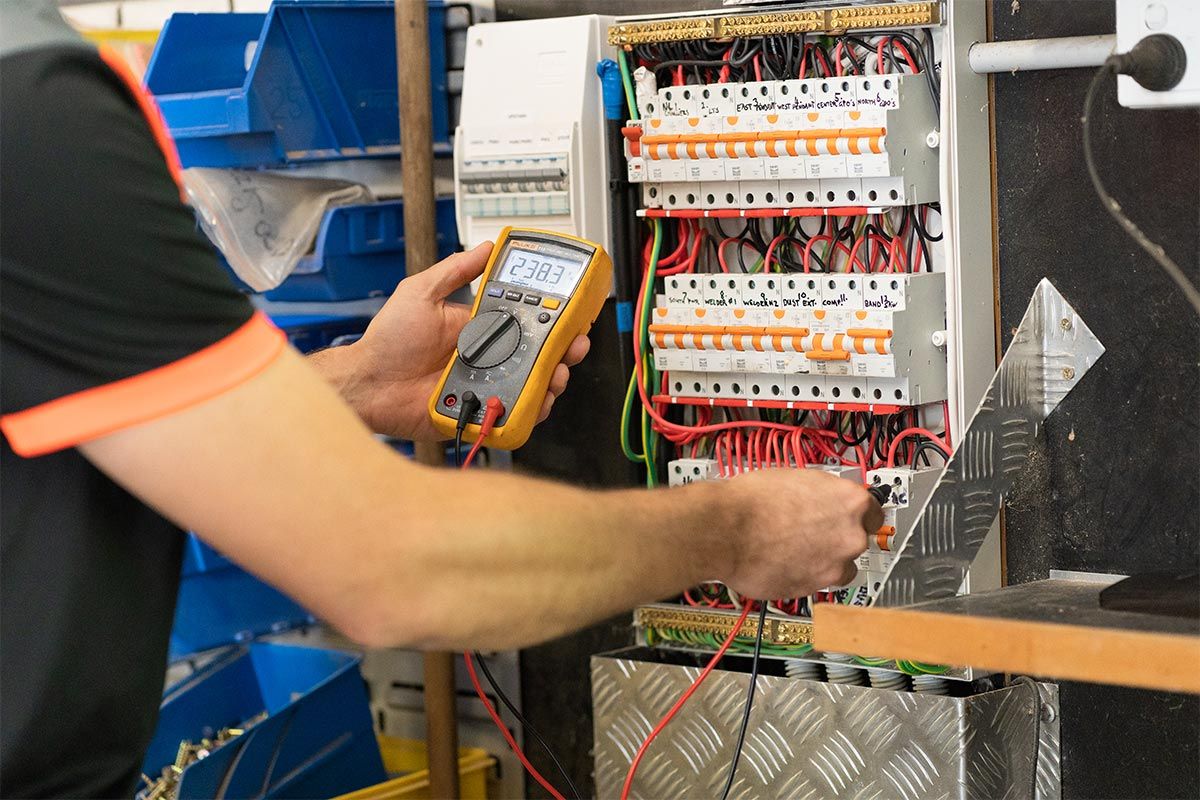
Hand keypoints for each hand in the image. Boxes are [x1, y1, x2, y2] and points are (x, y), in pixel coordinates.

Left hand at [334, 243, 590, 440]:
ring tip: (555, 374)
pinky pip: (517, 414)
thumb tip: (487, 246)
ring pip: (536, 385)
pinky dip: (532, 410)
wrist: (370, 384)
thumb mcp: (422, 292)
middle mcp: (490, 357)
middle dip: (565, 350)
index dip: (553, 318)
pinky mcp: (483, 412)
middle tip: (572, 345)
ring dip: (553, 379)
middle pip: (541, 355)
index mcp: (481, 328)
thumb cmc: (389, 341)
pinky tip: (535, 400)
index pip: (527, 321)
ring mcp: (489, 385)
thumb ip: (456, 270)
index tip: (568, 313)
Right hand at [714, 469, 881, 598]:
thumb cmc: (752, 501)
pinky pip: (816, 582)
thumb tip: (825, 501)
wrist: (725, 530)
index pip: (874, 512)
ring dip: (824, 561)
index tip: (848, 518)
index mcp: (851, 502)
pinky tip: (783, 561)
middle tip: (809, 532)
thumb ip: (822, 495)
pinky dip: (804, 575)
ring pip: (840, 567)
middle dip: (836, 538)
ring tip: (793, 549)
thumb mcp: (797, 479)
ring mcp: (834, 566)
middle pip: (857, 541)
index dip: (856, 515)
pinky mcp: (814, 589)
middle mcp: (850, 536)